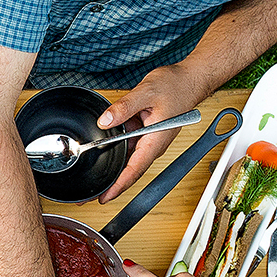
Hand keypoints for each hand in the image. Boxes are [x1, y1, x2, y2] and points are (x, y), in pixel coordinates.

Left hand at [96, 64, 211, 202]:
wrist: (189, 79)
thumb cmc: (176, 86)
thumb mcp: (146, 92)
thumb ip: (124, 107)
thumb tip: (105, 121)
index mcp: (156, 140)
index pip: (135, 168)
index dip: (119, 185)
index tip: (105, 197)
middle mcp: (153, 143)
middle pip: (128, 169)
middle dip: (109, 183)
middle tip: (87, 194)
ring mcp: (148, 139)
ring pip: (126, 156)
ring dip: (109, 165)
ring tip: (89, 174)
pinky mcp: (144, 132)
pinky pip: (127, 142)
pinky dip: (113, 146)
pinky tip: (100, 147)